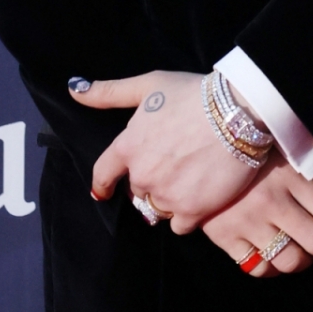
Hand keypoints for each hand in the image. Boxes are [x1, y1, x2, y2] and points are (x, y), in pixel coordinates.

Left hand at [78, 70, 261, 231]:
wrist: (238, 113)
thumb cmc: (193, 94)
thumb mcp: (149, 85)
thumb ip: (109, 92)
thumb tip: (74, 89)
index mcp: (127, 147)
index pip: (102, 174)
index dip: (102, 184)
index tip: (102, 192)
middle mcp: (142, 176)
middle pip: (138, 190)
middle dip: (150, 182)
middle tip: (172, 168)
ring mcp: (166, 195)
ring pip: (158, 208)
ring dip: (168, 199)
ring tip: (189, 183)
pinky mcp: (192, 210)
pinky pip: (179, 226)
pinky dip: (187, 216)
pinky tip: (199, 201)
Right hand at [201, 159, 312, 275]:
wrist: (204, 147)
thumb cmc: (254, 150)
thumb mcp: (290, 153)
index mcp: (292, 178)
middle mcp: (273, 202)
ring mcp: (248, 222)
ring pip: (290, 261)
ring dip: (303, 262)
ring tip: (303, 252)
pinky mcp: (226, 236)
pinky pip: (258, 268)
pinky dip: (271, 268)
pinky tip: (274, 257)